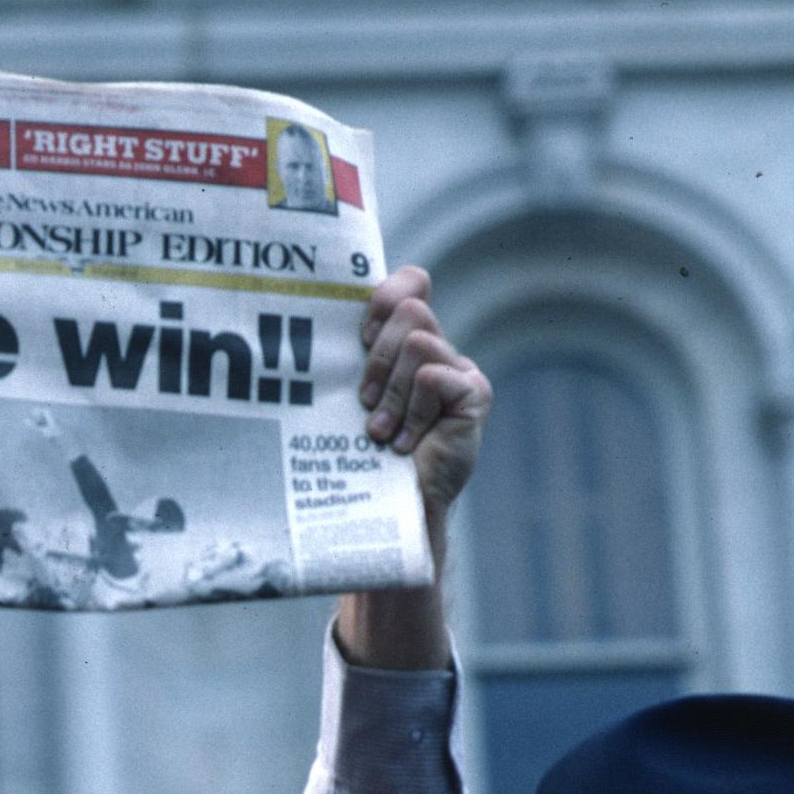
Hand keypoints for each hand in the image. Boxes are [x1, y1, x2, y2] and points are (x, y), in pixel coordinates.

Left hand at [359, 265, 490, 531]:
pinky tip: (407, 444)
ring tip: (381, 433)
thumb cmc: (362, 456)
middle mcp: (437, 350)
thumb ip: (349, 359)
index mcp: (406, 342)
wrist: (392, 510)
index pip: (409, 283)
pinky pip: (433, 378)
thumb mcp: (349, 398)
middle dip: (378, 357)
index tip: (360, 337)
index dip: (384, 297)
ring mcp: (460, 370)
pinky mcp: (476, 394)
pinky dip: (413, 414)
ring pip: (418, 342)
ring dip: (392, 394)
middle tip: (365, 402)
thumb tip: (317, 321)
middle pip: (410, 309)